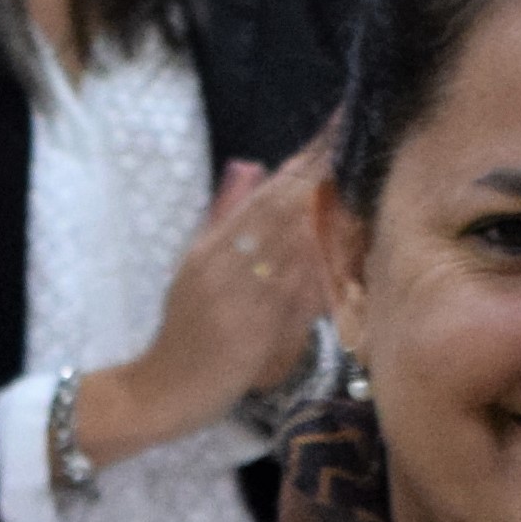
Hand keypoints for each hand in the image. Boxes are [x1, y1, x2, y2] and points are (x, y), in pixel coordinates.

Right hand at [71, 128, 339, 465]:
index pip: (264, 193)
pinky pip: (291, 301)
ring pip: (290, 250)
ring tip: (361, 186)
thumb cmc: (185, 333)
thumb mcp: (195, 266)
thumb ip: (225, 216)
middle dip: (320, 173)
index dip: (303, 159)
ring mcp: (235, 300)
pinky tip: (345, 257)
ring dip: (329, 218)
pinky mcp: (247, 336)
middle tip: (356, 138)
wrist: (158, 393)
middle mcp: (221, 266)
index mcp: (211, 247)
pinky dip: (319, 278)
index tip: (336, 128)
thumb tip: (251, 165)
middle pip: (279, 209)